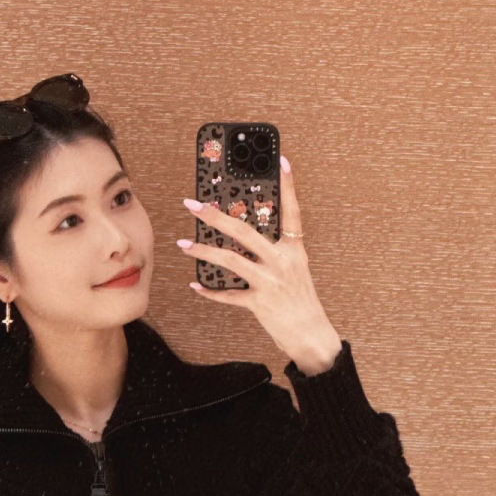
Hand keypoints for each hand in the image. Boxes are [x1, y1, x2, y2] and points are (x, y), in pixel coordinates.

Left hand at [178, 155, 341, 372]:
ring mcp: (270, 282)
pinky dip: (210, 291)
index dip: (288, 185)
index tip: (281, 160)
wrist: (312, 336)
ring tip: (183, 242)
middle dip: (215, 216)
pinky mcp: (260, 303)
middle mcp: (283, 261)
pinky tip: (195, 285)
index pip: (292, 211)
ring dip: (203, 250)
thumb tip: (245, 237)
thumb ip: (276, 251)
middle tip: (193, 203)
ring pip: (230, 260)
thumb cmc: (301, 302)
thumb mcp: (295, 270)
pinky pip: (228, 295)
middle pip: (245, 231)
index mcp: (294, 250)